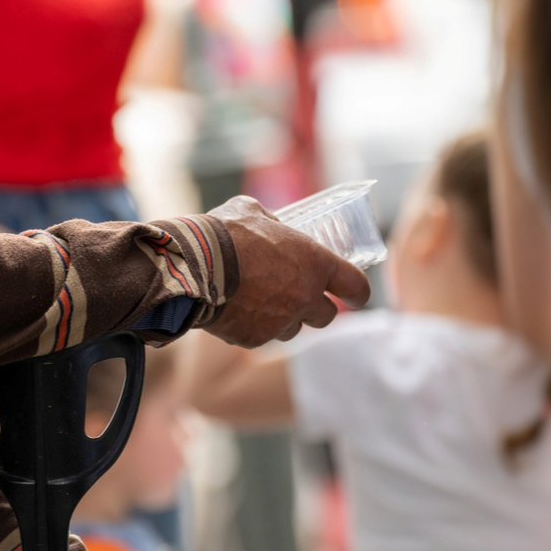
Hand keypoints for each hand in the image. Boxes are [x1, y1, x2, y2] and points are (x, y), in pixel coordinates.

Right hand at [204, 196, 370, 346]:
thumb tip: (272, 226)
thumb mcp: (253, 212)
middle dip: (315, 308)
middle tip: (298, 296)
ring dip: (284, 319)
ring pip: (292, 330)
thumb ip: (272, 223)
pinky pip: (261, 336)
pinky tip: (235, 309)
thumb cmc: (224, 233)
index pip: (356, 286)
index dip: (359, 292)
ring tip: (259, 301)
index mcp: (315, 263)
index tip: (356, 296)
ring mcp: (280, 322)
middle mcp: (304, 297)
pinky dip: (252, 326)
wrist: (192, 266)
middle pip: (327, 316)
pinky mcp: (255, 339)